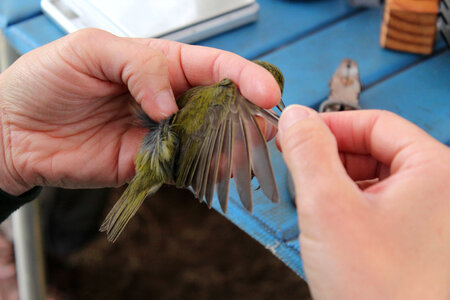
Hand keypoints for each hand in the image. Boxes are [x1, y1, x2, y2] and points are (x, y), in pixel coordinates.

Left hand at [0, 28, 280, 194]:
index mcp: (159, 64)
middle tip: (265, 126)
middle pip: (220, 104)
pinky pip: (185, 167)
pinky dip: (205, 170)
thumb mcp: (89, 50)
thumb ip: (138, 66)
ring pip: (209, 138)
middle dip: (247, 114)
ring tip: (248, 150)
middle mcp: (167, 98)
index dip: (244, 76)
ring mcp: (162, 133)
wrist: (14, 130)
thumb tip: (168, 102)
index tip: (266, 91)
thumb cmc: (45, 81)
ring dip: (232, 144)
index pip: (213, 65)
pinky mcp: (150, 163)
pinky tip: (218, 168)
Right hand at [278, 105, 449, 298]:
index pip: (376, 123)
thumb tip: (295, 117)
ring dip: (338, 186)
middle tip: (300, 174)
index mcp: (437, 170)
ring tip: (316, 209)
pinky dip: (350, 208)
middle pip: (376, 149)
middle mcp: (441, 190)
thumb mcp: (329, 209)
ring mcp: (432, 217)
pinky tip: (333, 229)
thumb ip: (309, 153)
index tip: (296, 137)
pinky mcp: (419, 239)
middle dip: (332, 159)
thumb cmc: (380, 292)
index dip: (329, 126)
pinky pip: (379, 206)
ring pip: (375, 178)